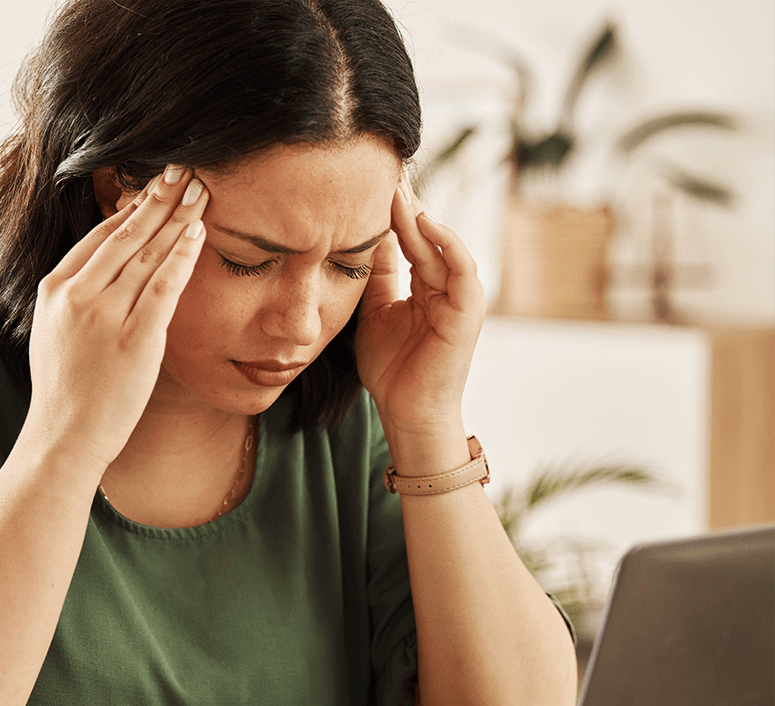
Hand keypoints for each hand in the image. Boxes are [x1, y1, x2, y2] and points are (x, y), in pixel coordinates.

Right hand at [25, 165, 209, 477]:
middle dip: (158, 199)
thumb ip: (74, 297)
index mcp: (54, 290)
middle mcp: (77, 296)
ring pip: (147, 255)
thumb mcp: (53, 332)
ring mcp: (104, 316)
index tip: (154, 189)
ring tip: (199, 191)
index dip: (131, 209)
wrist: (64, 437)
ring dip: (177, 219)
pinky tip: (197, 233)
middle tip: (184, 170)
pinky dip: (181, 256)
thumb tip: (105, 268)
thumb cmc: (65, 391)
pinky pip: (163, 287)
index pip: (98, 237)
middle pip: (125, 236)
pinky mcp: (134, 338)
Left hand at [355, 173, 484, 440]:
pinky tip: (425, 223)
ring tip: (398, 190)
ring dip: (419, 217)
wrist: (406, 412)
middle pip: (424, 234)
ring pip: (440, 245)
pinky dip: (447, 244)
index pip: (408, 237)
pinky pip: (462, 268)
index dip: (391, 210)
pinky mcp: (469, 311)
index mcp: (423, 284)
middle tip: (384, 169)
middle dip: (405, 203)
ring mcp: (459, 296)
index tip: (369, 181)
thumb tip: (361, 235)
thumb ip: (374, 274)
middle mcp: (444, 285)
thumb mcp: (373, 310)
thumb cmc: (390, 368)